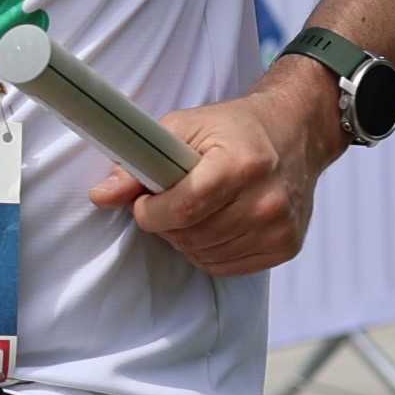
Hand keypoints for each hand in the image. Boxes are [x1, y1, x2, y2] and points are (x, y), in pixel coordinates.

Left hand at [93, 58, 342, 276]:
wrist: (293, 135)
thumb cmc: (234, 129)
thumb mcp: (184, 128)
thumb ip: (140, 161)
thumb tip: (100, 195)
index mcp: (242, 163)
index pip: (185, 207)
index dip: (152, 211)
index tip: (143, 203)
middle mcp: (266, 199)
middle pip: (192, 235)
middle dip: (168, 223)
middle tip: (172, 201)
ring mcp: (279, 227)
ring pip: (205, 255)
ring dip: (187, 239)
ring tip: (196, 210)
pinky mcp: (285, 246)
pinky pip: (226, 266)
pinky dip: (209, 251)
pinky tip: (215, 224)